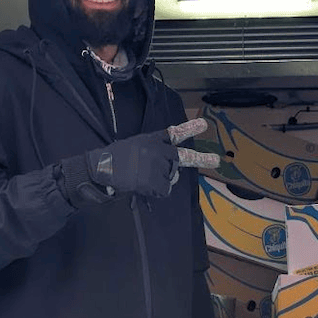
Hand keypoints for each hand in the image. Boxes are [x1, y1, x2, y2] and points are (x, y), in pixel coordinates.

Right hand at [61, 118, 220, 204]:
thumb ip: (152, 154)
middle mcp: (159, 151)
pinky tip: (141, 186)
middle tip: (217, 161)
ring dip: (159, 183)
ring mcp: (159, 165)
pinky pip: (163, 190)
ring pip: (170, 179)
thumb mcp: (134, 148)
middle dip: (202, 159)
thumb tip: (169, 170)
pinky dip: (154, 192)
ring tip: (141, 179)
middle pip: (184, 157)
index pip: (174, 133)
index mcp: (152, 140)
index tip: (204, 124)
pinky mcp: (156, 179)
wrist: (101, 168)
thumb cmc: (113, 159)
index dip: (189, 129)